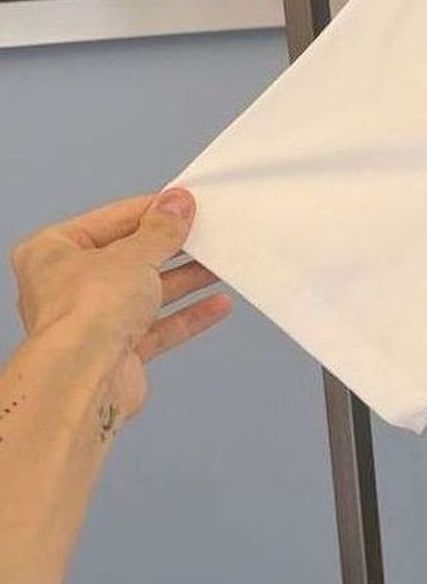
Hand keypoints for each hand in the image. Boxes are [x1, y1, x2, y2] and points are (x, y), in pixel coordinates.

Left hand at [9, 189, 231, 430]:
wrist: (84, 378)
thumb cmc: (84, 313)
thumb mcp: (133, 255)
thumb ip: (160, 230)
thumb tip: (176, 204)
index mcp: (52, 252)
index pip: (111, 221)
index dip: (151, 211)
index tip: (183, 204)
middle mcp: (66, 287)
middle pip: (129, 258)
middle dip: (170, 249)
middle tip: (204, 234)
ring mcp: (92, 322)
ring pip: (146, 294)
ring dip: (184, 281)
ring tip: (217, 266)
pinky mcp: (117, 353)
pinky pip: (158, 328)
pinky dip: (187, 316)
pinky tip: (215, 305)